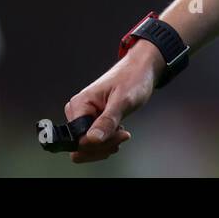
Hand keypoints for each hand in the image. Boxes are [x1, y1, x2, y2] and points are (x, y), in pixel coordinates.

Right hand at [63, 43, 161, 163]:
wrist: (141, 70)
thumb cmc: (133, 78)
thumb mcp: (123, 100)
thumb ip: (107, 120)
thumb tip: (92, 139)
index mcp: (79, 105)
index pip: (78, 139)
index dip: (97, 144)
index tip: (120, 135)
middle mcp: (77, 112)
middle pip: (81, 146)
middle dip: (103, 146)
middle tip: (123, 134)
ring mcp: (84, 118)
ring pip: (87, 147)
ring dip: (107, 145)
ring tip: (122, 132)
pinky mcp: (92, 122)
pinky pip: (94, 142)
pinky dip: (108, 142)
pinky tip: (119, 132)